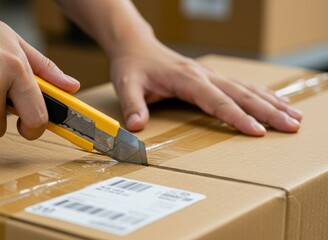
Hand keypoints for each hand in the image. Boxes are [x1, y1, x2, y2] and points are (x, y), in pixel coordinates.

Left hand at [110, 38, 301, 135]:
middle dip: (268, 111)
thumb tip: (136, 126)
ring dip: (271, 102)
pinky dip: (261, 94)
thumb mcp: (126, 84)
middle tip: (291, 127)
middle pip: (241, 93)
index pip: (216, 100)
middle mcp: (203, 75)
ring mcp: (209, 74)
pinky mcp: (210, 77)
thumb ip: (133, 105)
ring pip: (246, 88)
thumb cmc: (132, 66)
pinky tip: (275, 102)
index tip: (257, 131)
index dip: (236, 117)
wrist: (136, 46)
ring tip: (294, 117)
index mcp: (186, 79)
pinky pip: (241, 85)